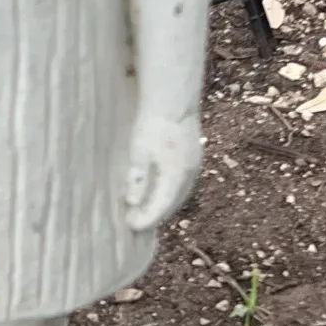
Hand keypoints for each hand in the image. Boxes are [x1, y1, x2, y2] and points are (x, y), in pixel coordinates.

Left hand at [125, 110, 202, 230]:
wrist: (173, 99)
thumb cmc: (153, 123)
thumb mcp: (138, 151)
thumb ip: (137, 179)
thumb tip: (133, 203)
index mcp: (176, 175)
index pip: (161, 206)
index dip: (146, 219)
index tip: (131, 226)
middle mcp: (189, 173)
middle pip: (172, 203)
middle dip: (155, 215)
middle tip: (136, 222)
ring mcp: (194, 164)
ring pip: (180, 194)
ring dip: (164, 205)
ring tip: (146, 211)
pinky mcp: (194, 156)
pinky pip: (183, 183)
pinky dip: (170, 192)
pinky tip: (159, 190)